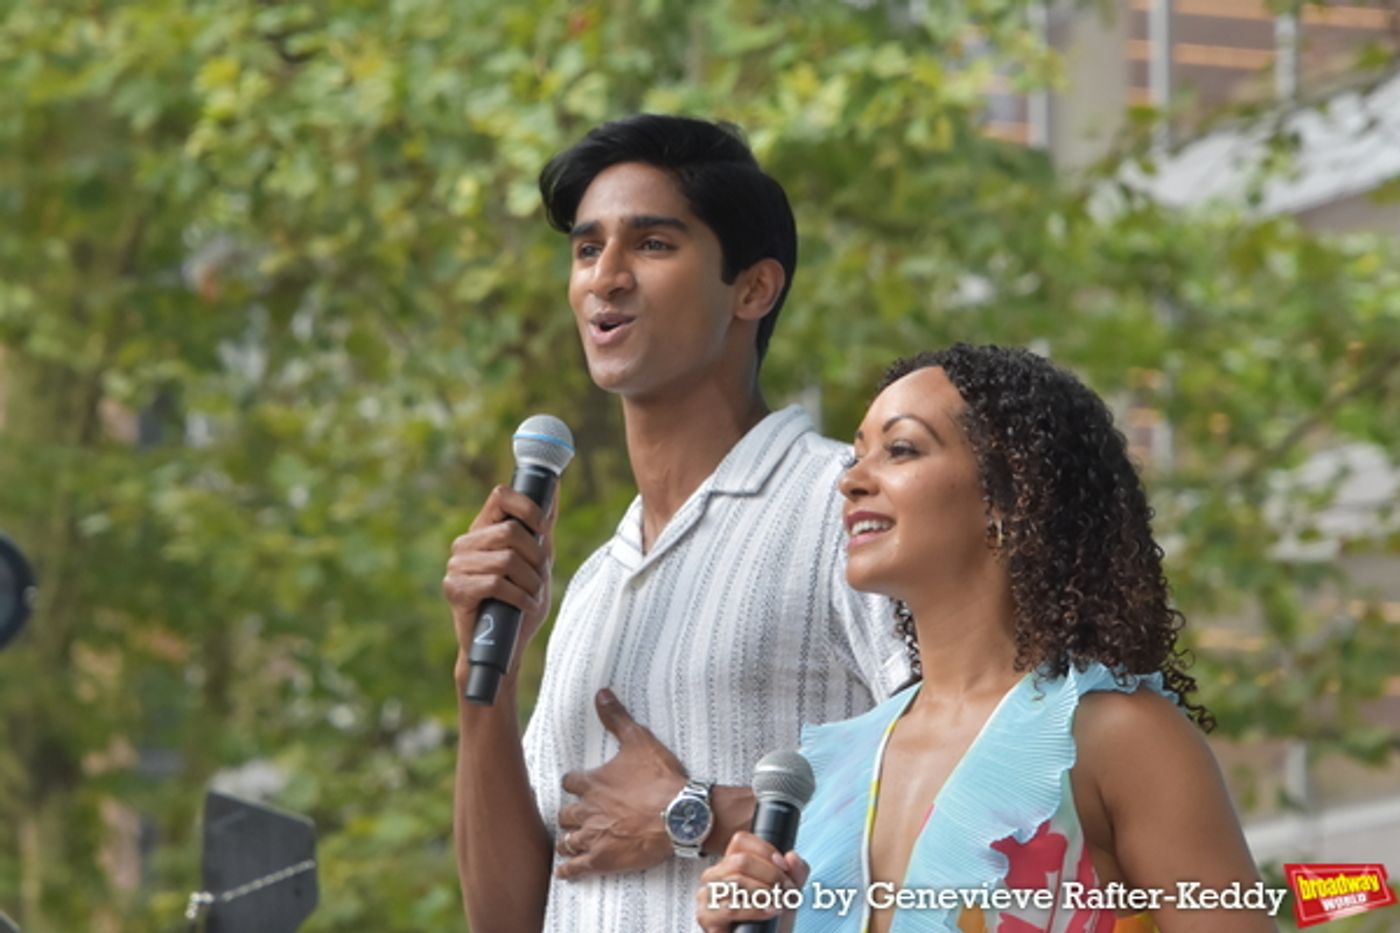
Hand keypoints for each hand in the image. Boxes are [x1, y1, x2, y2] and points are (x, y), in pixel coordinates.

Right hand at [444, 484, 556, 687]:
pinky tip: (525, 606)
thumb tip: (553, 486)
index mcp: (483, 529)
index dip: (528, 507)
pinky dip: (520, 597)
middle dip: (536, 556)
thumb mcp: (536, 560)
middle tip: (540, 576)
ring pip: (507, 559)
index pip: (501, 495)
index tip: (543, 530)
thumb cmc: (518, 601)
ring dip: (530, 581)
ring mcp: (456, 566)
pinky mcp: (455, 590)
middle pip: (511, 531)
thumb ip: (542, 526)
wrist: (502, 645)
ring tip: (532, 594)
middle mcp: (465, 543)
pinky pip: (497, 584)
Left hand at [554, 689, 686, 878]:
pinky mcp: (602, 859)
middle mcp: (586, 810)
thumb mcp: (639, 740)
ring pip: (567, 840)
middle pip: (566, 813)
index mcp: (592, 783)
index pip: (570, 782)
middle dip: (570, 813)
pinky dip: (568, 869)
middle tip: (576, 815)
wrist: (679, 815)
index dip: (574, 783)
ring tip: (570, 841)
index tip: (577, 785)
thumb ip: (617, 718)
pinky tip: (564, 871)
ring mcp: (593, 837)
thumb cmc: (660, 778)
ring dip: (568, 839)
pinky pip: (575, 867)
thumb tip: (601, 693)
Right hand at [696, 832, 807, 932]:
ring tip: (780, 902)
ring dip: (765, 892)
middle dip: (771, 875)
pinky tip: (770, 911)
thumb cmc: (771, 915)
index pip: (741, 840)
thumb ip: (796, 871)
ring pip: (736, 882)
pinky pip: (731, 908)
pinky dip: (756, 909)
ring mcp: (707, 895)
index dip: (766, 850)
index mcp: (730, 862)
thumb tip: (792, 857)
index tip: (785, 866)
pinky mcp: (706, 917)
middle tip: (788, 890)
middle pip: (741, 861)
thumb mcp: (789, 890)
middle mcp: (714, 875)